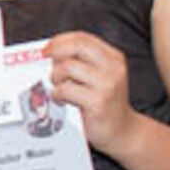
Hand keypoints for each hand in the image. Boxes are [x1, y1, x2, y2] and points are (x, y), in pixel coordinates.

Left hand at [46, 31, 136, 153]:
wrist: (122, 131)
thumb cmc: (103, 103)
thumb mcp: (99, 77)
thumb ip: (81, 63)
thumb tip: (49, 52)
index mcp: (113, 58)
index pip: (83, 38)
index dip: (60, 40)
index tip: (46, 49)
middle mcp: (113, 68)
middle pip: (76, 46)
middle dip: (56, 52)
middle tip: (46, 63)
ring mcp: (107, 85)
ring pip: (68, 67)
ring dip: (55, 77)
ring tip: (58, 87)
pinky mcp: (98, 102)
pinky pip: (66, 90)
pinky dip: (57, 93)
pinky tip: (61, 99)